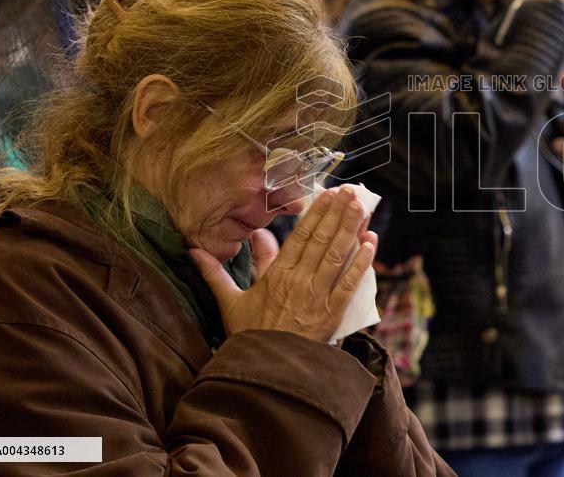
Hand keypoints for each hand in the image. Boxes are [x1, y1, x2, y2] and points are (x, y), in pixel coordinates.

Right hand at [189, 186, 377, 342]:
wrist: (266, 371)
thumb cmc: (249, 336)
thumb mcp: (229, 302)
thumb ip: (214, 273)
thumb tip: (193, 250)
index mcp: (277, 274)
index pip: (300, 236)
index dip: (316, 213)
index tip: (327, 194)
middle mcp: (299, 280)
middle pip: (321, 239)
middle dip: (337, 213)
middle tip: (349, 192)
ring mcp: (317, 296)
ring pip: (337, 255)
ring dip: (351, 229)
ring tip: (361, 206)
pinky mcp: (332, 313)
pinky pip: (350, 283)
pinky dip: (362, 262)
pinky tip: (371, 242)